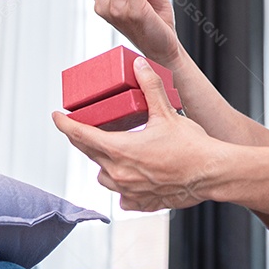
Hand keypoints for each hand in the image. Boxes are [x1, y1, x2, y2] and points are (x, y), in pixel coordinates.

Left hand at [53, 57, 224, 210]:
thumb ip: (149, 86)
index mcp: (120, 150)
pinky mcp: (142, 203)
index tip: (57, 116)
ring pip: (104, 176)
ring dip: (104, 164)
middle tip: (86, 128)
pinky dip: (124, 186)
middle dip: (85, 140)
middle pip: (90, 154)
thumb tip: (139, 65)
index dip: (65, 124)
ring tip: (114, 152)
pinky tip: (133, 176)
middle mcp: (119, 173)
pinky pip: (123, 196)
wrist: (212, 174)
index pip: (81, 135)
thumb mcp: (166, 112)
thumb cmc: (191, 146)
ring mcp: (130, 191)